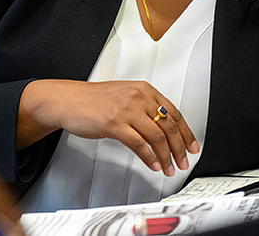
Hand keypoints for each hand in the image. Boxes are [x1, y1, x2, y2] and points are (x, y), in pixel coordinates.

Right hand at [21, 79, 198, 175]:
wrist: (66, 99)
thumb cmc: (91, 100)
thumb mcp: (124, 96)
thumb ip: (143, 107)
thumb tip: (162, 128)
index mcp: (144, 90)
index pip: (175, 113)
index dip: (187, 133)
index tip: (192, 147)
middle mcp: (138, 97)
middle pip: (169, 126)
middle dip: (179, 149)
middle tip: (182, 162)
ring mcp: (126, 110)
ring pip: (157, 137)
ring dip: (166, 156)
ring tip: (168, 167)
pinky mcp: (114, 123)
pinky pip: (139, 144)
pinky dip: (149, 157)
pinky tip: (152, 164)